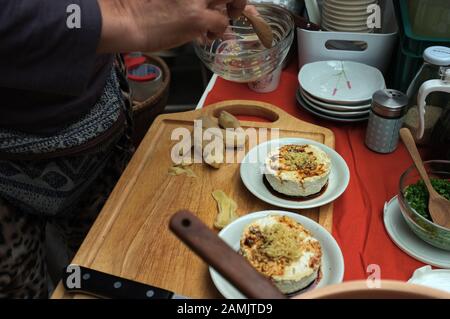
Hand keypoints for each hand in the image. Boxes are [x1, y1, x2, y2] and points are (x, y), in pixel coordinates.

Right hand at [97, 0, 246, 52]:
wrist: (125, 19)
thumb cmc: (139, 7)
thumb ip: (190, 0)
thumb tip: (205, 8)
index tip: (224, 1)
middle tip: (232, 7)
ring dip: (230, 13)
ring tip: (217, 24)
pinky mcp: (196, 17)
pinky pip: (221, 23)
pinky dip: (218, 31)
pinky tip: (206, 35)